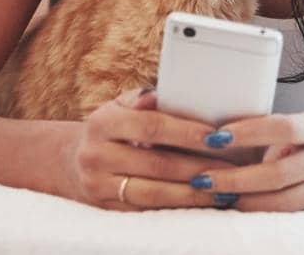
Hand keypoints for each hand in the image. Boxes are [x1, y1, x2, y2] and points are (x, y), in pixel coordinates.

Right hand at [58, 86, 264, 210]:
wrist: (70, 162)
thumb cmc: (111, 128)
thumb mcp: (121, 106)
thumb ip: (145, 98)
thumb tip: (165, 92)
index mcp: (103, 122)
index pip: (151, 127)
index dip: (187, 133)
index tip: (218, 137)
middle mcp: (96, 155)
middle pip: (156, 164)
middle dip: (199, 167)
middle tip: (233, 168)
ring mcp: (98, 186)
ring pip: (153, 194)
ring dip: (192, 194)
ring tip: (224, 190)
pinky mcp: (104, 210)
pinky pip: (146, 212)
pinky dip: (176, 209)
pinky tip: (200, 204)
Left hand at [187, 111, 303, 212]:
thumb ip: (281, 138)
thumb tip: (237, 146)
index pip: (282, 126)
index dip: (248, 132)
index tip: (216, 136)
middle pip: (277, 172)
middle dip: (236, 178)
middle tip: (202, 178)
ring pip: (283, 202)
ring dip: (246, 203)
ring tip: (216, 199)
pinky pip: (294, 216)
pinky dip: (266, 216)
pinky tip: (243, 213)